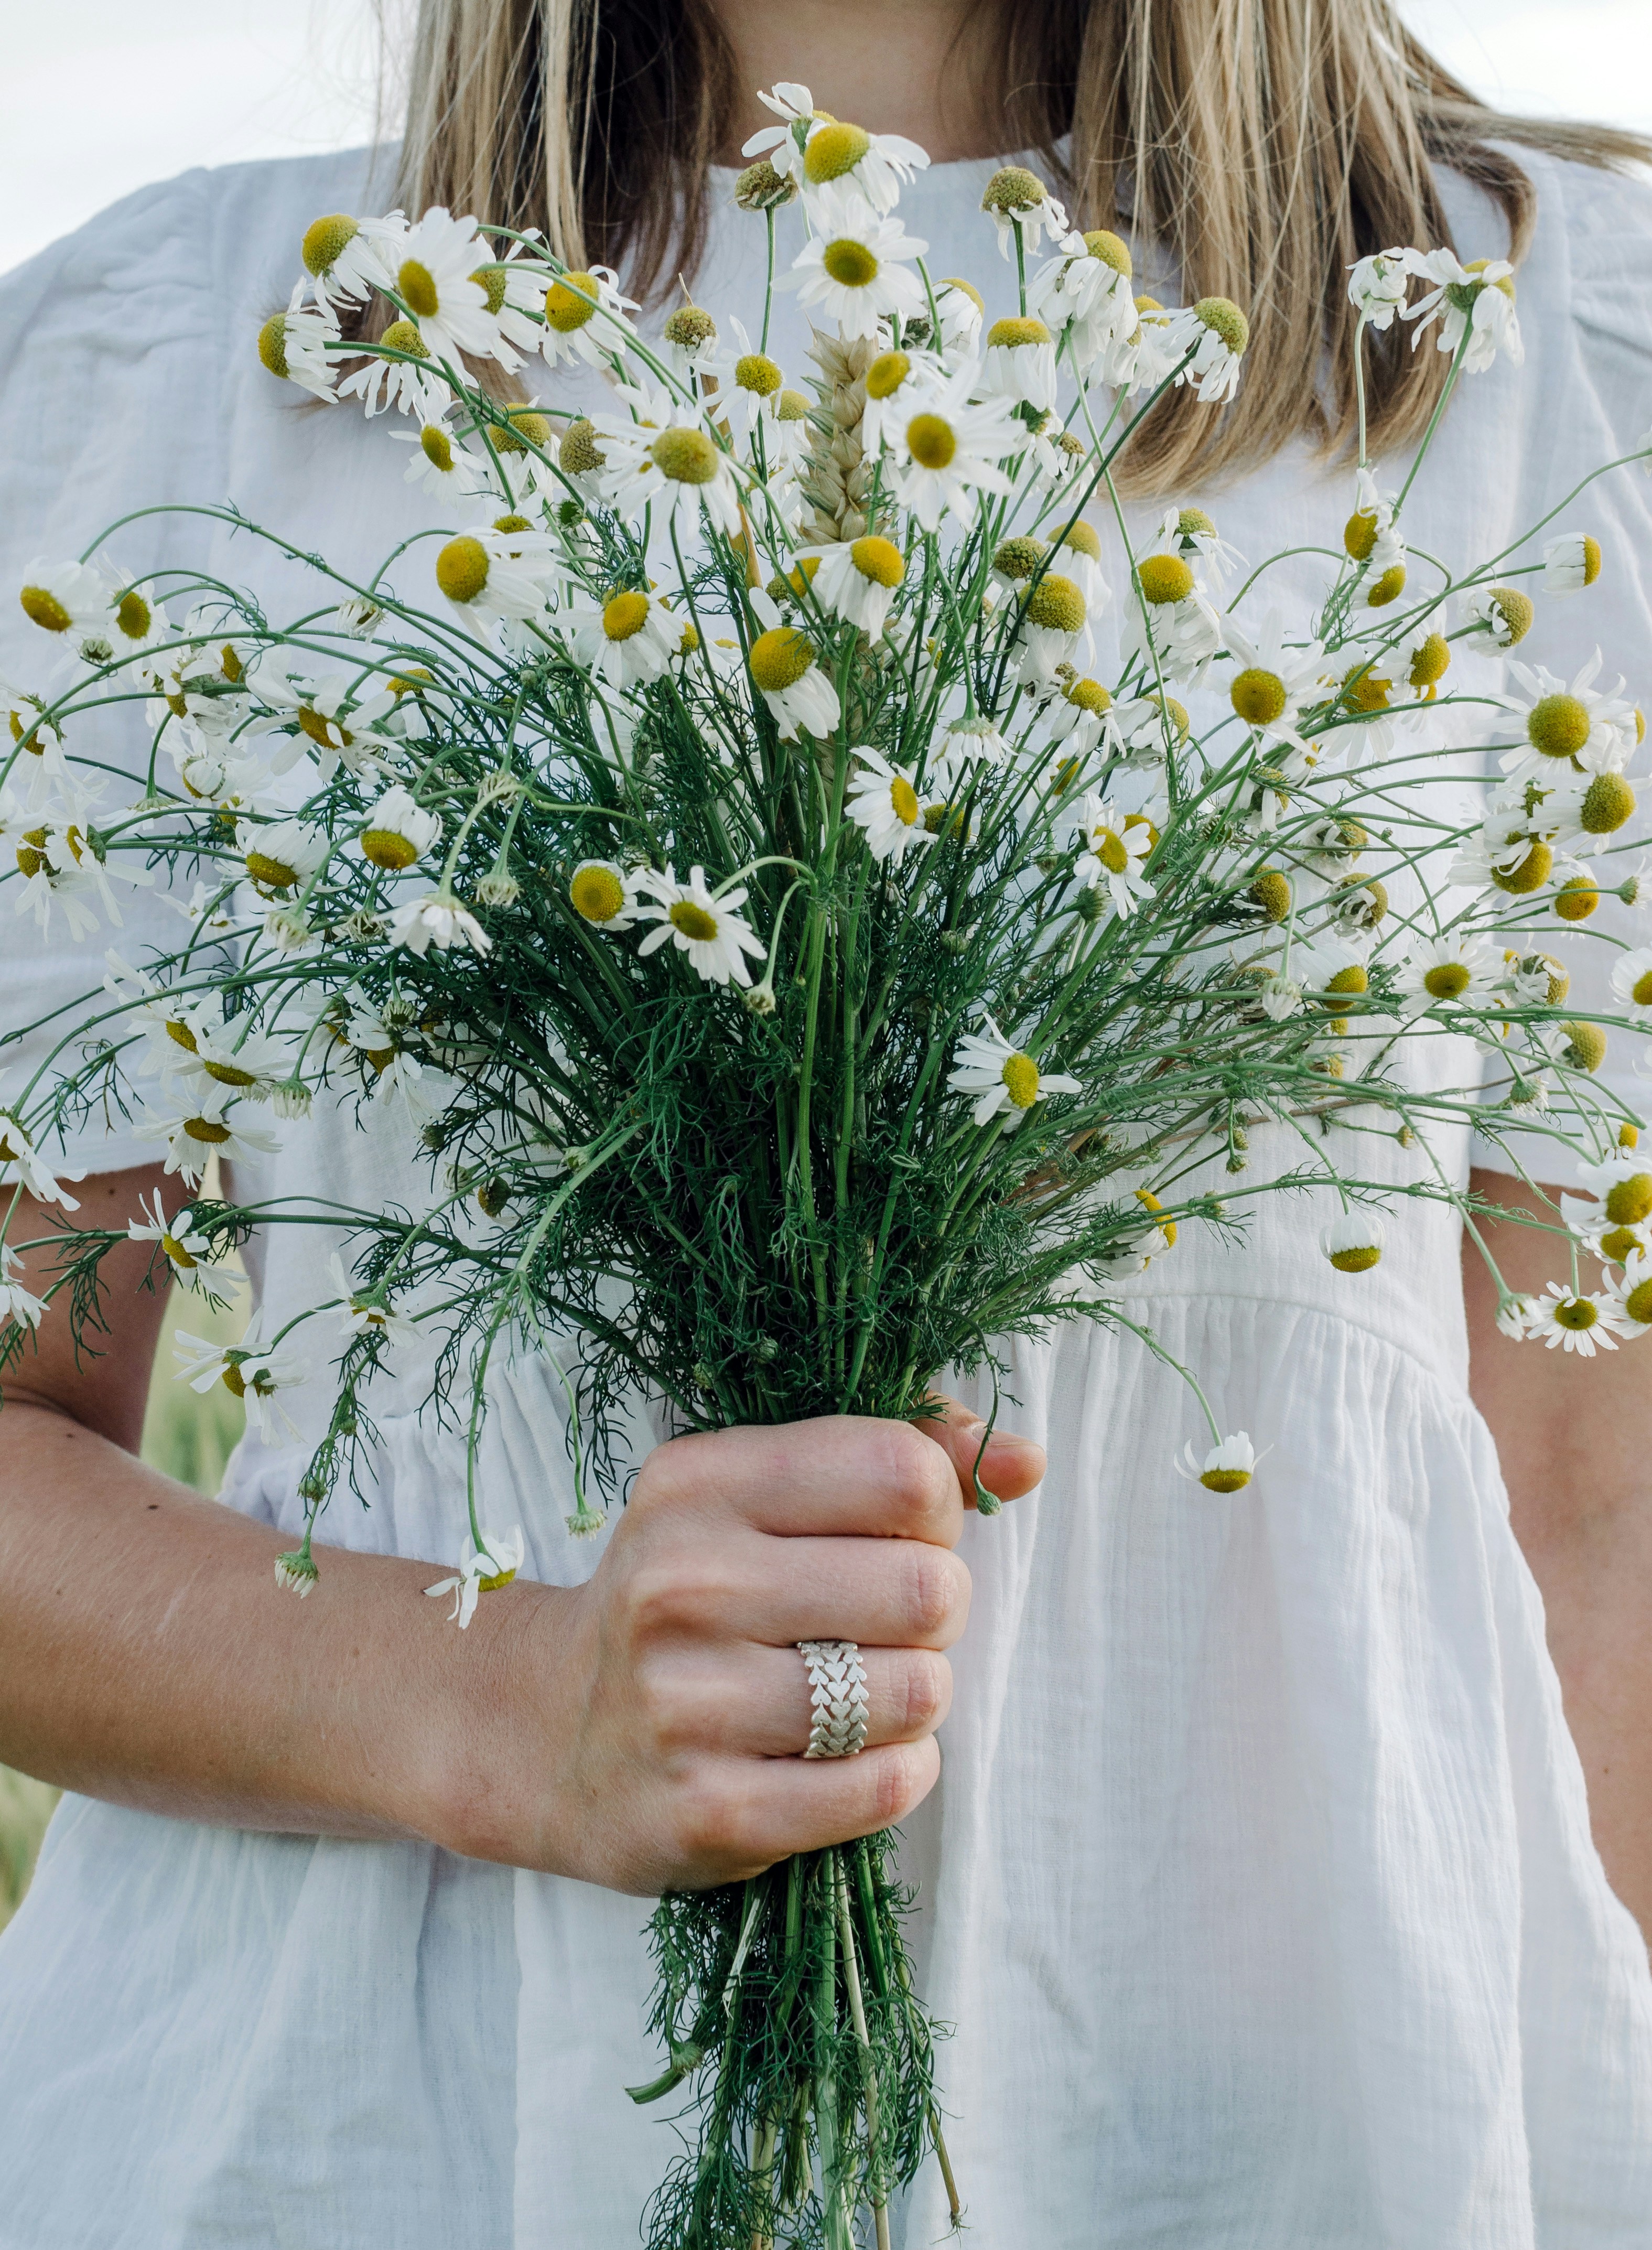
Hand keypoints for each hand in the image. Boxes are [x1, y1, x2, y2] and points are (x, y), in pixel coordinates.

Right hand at [458, 1403, 1043, 1894]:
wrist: (546, 1732)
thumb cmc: (691, 1596)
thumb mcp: (761, 1496)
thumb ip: (897, 1457)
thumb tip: (1024, 1460)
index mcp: (697, 1483)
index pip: (900, 1469)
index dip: (936, 1506)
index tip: (900, 1531)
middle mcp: (681, 1584)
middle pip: (924, 1587)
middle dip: (933, 1610)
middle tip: (883, 1625)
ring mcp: (686, 1704)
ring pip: (915, 1692)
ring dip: (917, 1697)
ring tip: (862, 1691)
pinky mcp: (707, 1811)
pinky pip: (882, 1788)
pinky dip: (899, 1772)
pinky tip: (852, 1755)